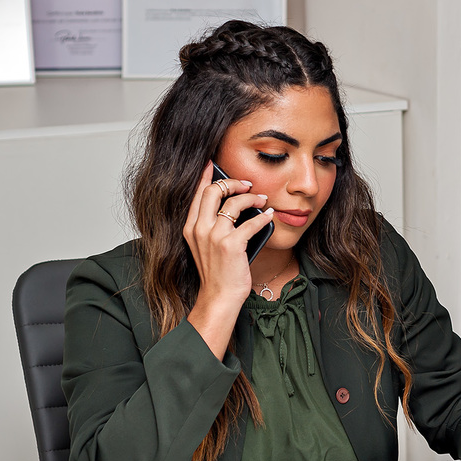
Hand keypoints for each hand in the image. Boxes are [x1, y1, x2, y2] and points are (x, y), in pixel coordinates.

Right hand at [183, 162, 272, 357]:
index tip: (212, 163)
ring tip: (263, 201)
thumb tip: (232, 204)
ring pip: (234, 203)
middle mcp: (199, 229)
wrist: (219, 297)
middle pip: (214, 190)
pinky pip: (251, 222)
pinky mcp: (231, 245)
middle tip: (247, 184)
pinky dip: (263, 218)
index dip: (206, 176)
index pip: (198, 193)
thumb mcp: (206, 246)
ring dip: (252, 198)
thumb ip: (212, 225)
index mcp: (191, 227)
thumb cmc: (217, 272)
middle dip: (233, 182)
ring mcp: (214, 236)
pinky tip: (269, 217)